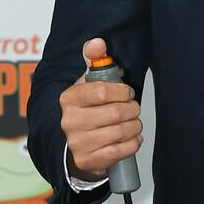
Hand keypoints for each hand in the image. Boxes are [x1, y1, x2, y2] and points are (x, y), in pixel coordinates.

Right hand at [59, 36, 142, 181]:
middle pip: (115, 113)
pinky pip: (120, 150)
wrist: (77, 147)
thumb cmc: (88, 111)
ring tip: (133, 123)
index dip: (123, 92)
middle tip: (133, 110)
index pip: (102, 91)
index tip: (128, 94)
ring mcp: (77, 143)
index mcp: (69, 98)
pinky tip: (132, 138)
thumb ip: (94, 60)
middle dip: (132, 110)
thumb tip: (98, 42)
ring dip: (134, 126)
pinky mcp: (88, 160)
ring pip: (120, 131)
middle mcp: (69, 121)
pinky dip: (133, 143)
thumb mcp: (88, 84)